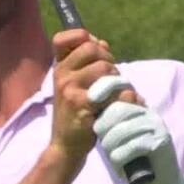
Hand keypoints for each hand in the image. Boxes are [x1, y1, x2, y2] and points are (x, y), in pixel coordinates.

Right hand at [49, 29, 136, 162]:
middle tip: (111, 79)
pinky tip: (120, 107)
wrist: (66, 145)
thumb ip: (87, 62)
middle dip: (109, 61)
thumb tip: (103, 43)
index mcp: (59, 67)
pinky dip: (124, 98)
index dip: (84, 38)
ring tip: (115, 95)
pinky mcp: (81, 105)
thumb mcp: (74, 84)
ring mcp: (69, 89)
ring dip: (118, 80)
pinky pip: (112, 92)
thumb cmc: (75, 113)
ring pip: (105, 68)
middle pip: (93, 49)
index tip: (96, 53)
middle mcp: (61, 74)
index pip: (63, 38)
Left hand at [92, 98, 183, 183]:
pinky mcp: (160, 143)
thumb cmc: (135, 163)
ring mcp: (157, 127)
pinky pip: (129, 148)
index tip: (95, 113)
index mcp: (140, 109)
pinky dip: (119, 161)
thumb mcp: (119, 140)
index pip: (116, 96)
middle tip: (108, 149)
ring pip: (119, 131)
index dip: (102, 105)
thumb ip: (110, 124)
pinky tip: (123, 168)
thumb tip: (90, 106)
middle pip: (116, 111)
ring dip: (110, 150)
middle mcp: (150, 114)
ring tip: (116, 159)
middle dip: (104, 132)